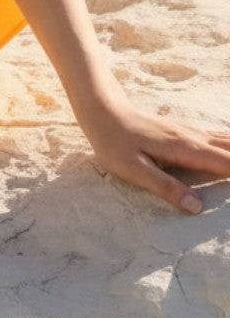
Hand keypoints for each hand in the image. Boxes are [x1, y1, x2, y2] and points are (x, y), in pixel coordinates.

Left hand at [75, 91, 229, 213]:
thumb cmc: (113, 141)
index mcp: (186, 149)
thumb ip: (165, 187)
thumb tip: (196, 208)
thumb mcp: (132, 169)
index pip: (228, 165)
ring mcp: (192, 132)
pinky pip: (222, 138)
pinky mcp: (187, 132)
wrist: (101, 109)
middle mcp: (195, 138)